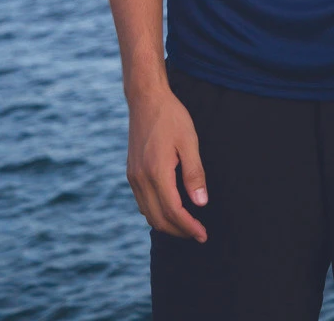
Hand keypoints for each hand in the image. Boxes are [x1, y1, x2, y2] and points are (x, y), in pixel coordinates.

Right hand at [126, 86, 208, 241]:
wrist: (146, 99)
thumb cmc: (171, 117)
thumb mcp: (189, 142)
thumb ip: (194, 173)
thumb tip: (201, 204)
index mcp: (156, 173)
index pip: (174, 212)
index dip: (189, 227)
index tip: (203, 235)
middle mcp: (140, 179)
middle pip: (159, 219)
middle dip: (179, 230)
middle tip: (198, 233)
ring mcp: (133, 177)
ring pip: (148, 214)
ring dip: (167, 224)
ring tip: (186, 224)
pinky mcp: (131, 173)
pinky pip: (142, 203)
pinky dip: (156, 213)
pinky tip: (169, 209)